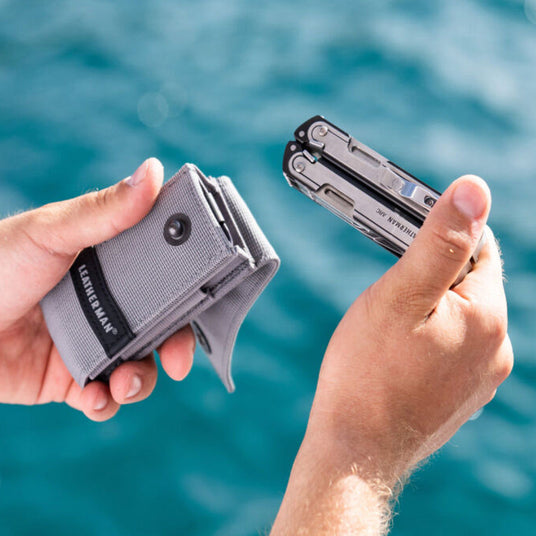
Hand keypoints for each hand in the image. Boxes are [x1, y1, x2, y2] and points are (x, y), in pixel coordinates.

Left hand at [0, 159, 195, 420]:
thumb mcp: (51, 233)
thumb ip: (104, 210)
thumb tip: (154, 170)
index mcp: (110, 267)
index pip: (165, 278)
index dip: (190, 294)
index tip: (203, 306)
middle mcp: (106, 304)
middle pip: (161, 328)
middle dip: (177, 348)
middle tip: (179, 362)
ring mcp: (90, 342)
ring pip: (138, 367)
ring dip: (140, 382)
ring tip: (121, 385)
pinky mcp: (70, 378)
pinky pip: (103, 398)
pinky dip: (105, 403)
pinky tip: (91, 397)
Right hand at [272, 175, 512, 534]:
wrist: (356, 448)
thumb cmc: (368, 371)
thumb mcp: (400, 294)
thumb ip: (439, 240)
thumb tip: (474, 190)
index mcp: (486, 317)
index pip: (479, 247)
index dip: (442, 231)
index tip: (406, 233)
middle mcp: (495, 348)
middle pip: (468, 282)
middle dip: (431, 273)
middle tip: (390, 285)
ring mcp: (480, 376)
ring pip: (458, 315)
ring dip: (428, 306)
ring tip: (390, 323)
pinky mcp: (462, 394)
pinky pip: (452, 346)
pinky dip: (429, 336)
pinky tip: (398, 350)